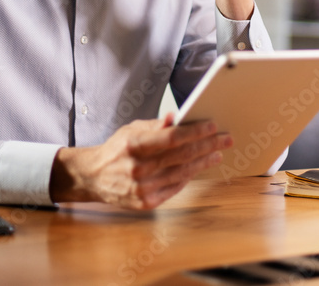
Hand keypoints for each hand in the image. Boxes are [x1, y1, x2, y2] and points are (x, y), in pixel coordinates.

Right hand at [49, 114, 230, 209]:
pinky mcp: (145, 202)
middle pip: (182, 155)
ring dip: (203, 162)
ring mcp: (142, 188)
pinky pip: (174, 188)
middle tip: (225, 139)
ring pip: (182, 173)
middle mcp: (138, 168)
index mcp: (134, 145)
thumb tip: (175, 117)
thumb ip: (155, 126)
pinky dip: (188, 176)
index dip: (195, 132)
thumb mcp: (131, 131)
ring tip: (217, 154)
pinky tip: (198, 167)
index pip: (172, 137)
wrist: (93, 177)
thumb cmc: (116, 150)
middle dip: (208, 145)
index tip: (212, 126)